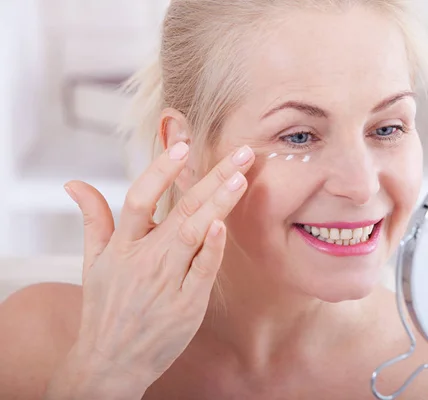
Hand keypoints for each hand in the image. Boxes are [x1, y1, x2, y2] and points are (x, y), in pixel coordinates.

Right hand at [52, 143, 254, 394]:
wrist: (110, 362)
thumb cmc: (105, 307)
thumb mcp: (93, 262)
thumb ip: (92, 219)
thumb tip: (74, 183)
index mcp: (122, 246)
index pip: (139, 198)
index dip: (160, 170)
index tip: (184, 146)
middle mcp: (144, 259)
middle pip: (181, 210)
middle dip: (214, 177)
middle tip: (243, 153)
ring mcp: (166, 282)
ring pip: (195, 234)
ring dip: (219, 203)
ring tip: (241, 177)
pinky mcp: (186, 305)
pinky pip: (202, 271)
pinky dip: (212, 248)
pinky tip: (222, 226)